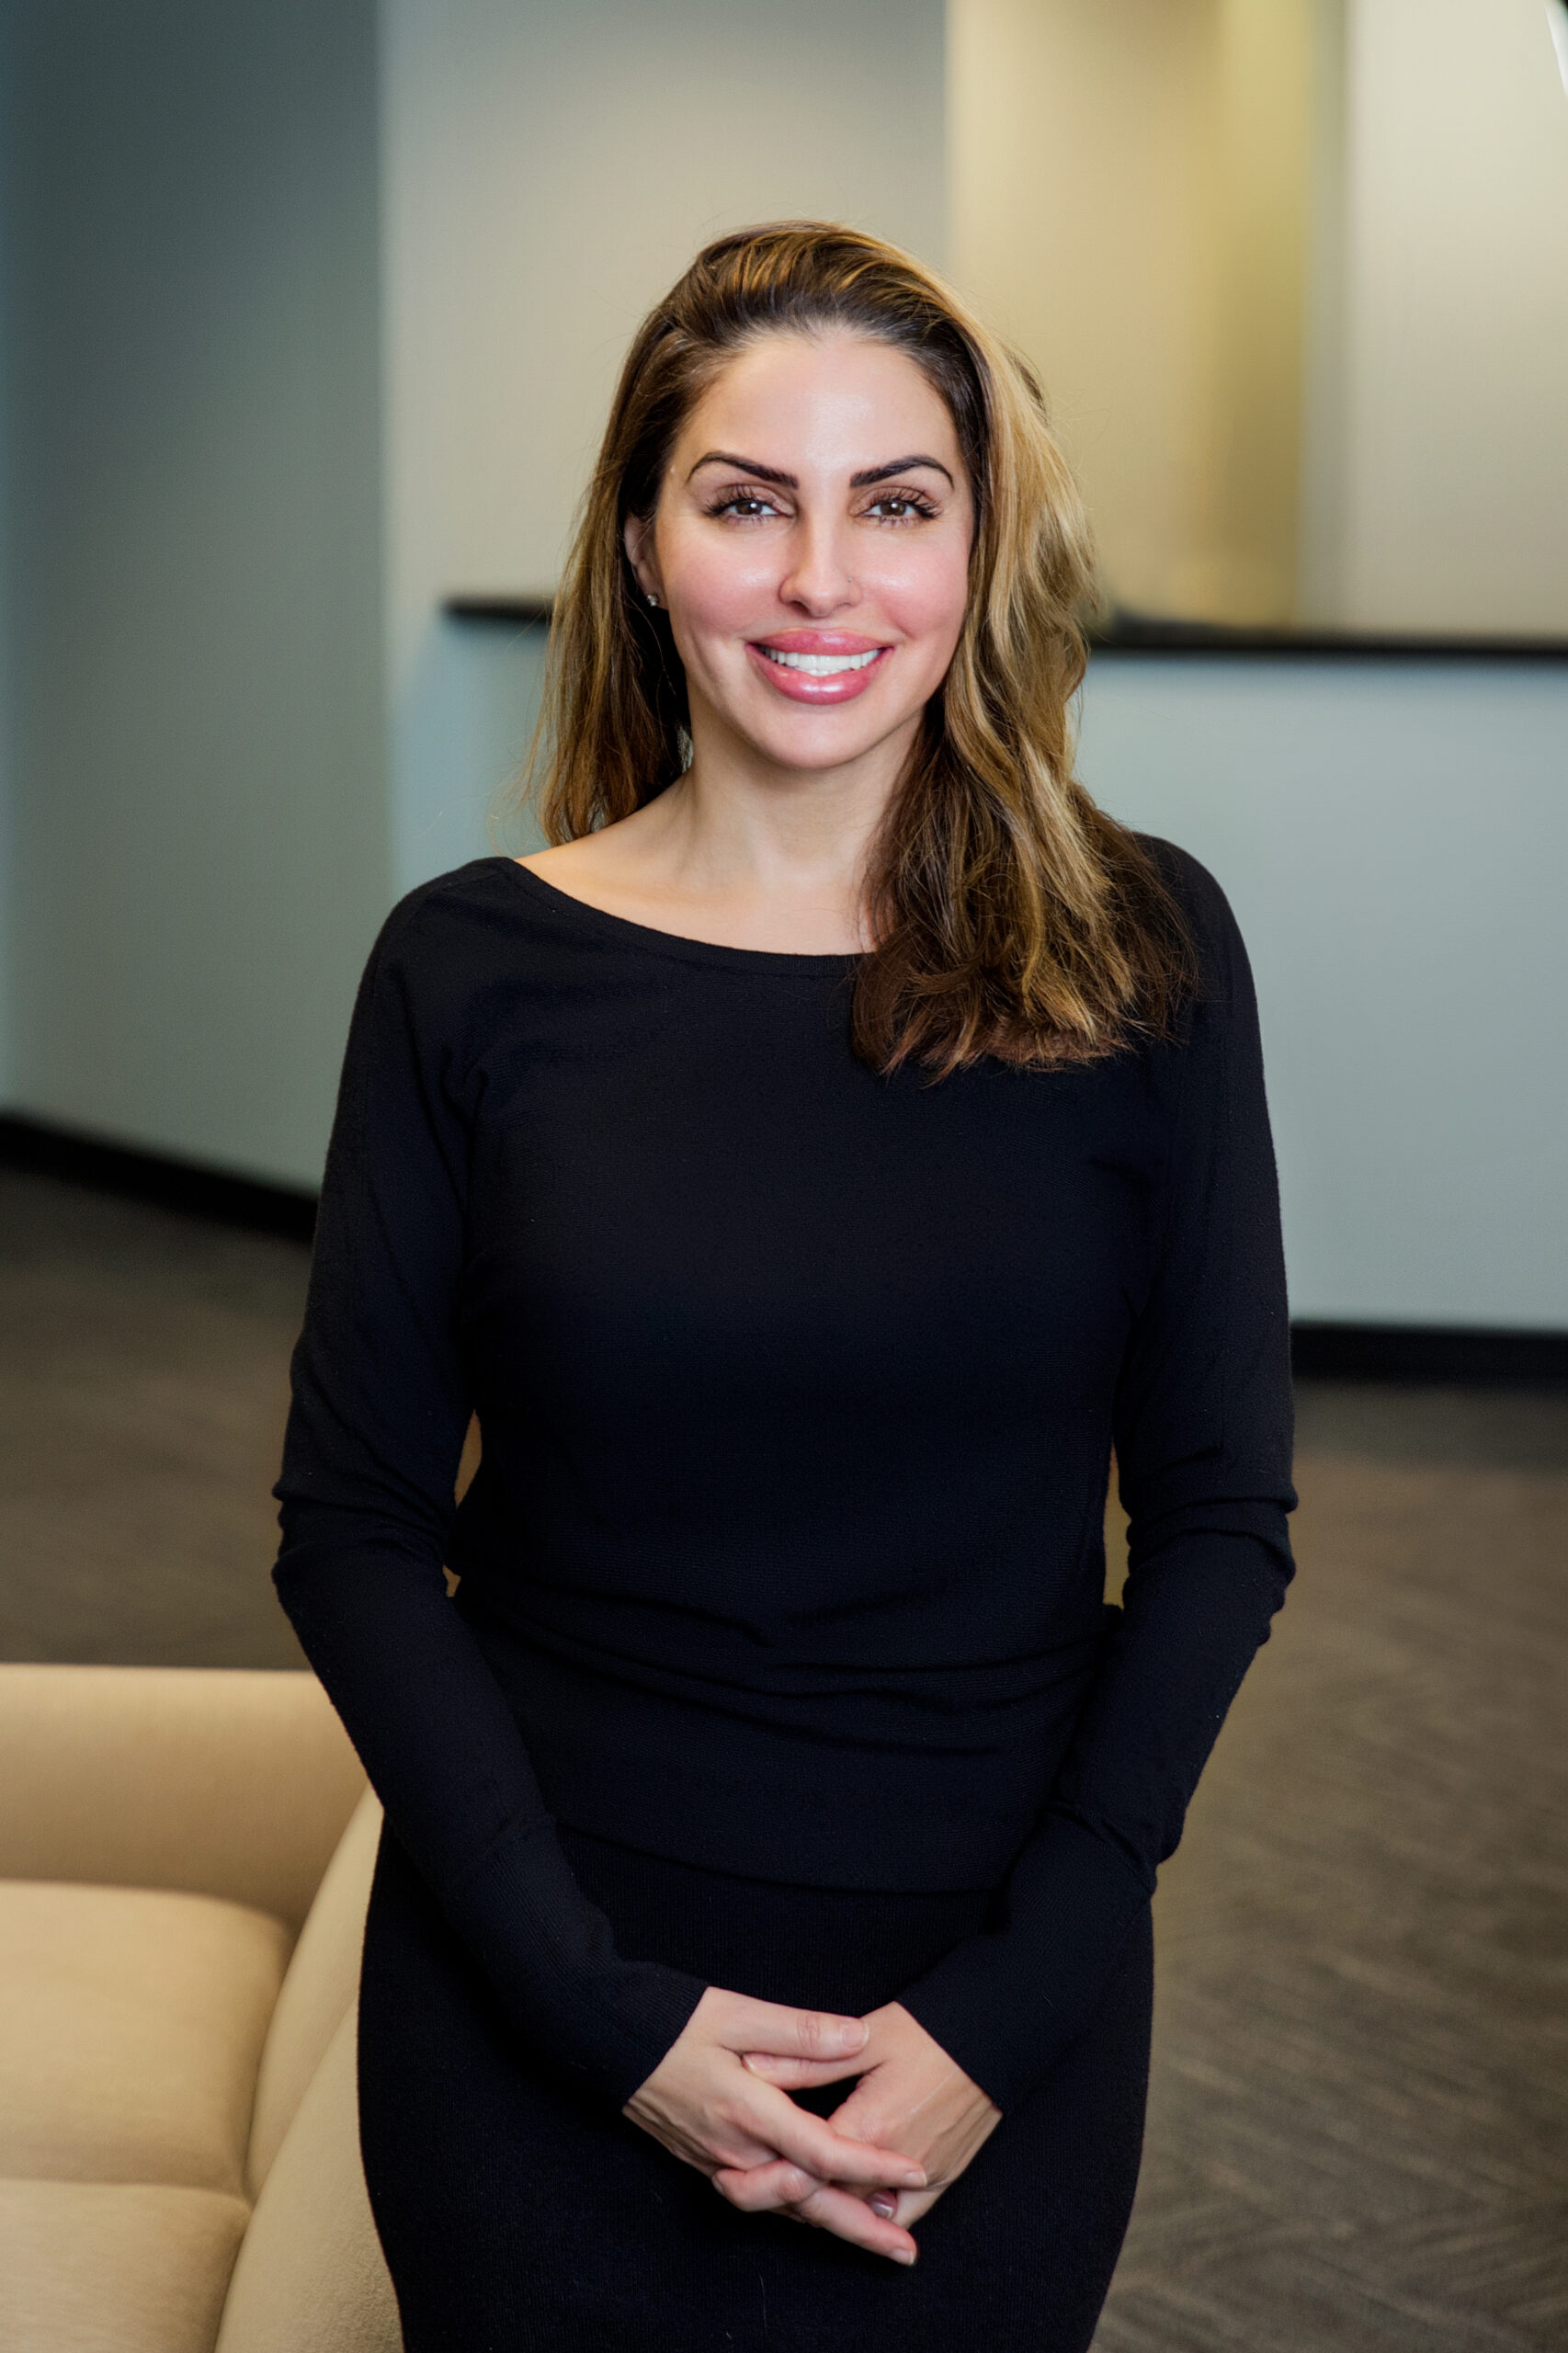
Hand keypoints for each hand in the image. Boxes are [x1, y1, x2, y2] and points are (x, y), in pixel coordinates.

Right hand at [622, 1986, 929, 2262]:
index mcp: (748, 2112)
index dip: (873, 2165)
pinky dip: (795, 2210)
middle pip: (808, 2203)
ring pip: (784, 2208)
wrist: (608, 2041)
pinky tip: (817, 2211)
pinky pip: (761, 2200)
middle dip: (862, 2229)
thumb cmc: (672, 2022)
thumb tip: (858, 2035)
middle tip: (908, 2252)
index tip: (916, 2171)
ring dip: (833, 2225)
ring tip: (876, 2238)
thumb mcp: (738, 2013)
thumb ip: (800, 2031)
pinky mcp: (706, 2162)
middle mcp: (735, 2149)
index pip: (822, 2152)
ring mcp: (717, 2162)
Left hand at [722, 2001, 1000, 2250]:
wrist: (993, 2034)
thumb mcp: (864, 2039)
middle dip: (798, 2191)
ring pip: (865, 2211)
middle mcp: (895, 2163)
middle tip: (763, 2180)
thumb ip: (806, 2062)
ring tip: (803, 2192)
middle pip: (832, 2197)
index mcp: (868, 2126)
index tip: (746, 2163)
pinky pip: (904, 2215)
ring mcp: (924, 2176)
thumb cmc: (928, 2030)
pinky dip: (879, 2214)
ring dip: (836, 2205)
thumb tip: (753, 2068)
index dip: (774, 2168)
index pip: (807, 2167)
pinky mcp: (945, 2177)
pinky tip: (858, 2204)